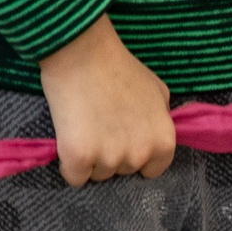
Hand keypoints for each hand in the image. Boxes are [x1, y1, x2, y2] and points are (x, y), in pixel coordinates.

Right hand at [38, 16, 175, 185]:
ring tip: (83, 127)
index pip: (152, 170)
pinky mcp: (79, 157)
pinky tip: (68, 141)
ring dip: (89, 159)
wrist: (83, 53)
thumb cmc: (120, 67)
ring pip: (98, 175)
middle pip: (123, 172)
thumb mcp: (157, 91)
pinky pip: (74, 177)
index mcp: (164, 142)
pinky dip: (68, 165)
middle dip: (111, 155)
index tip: (123, 141)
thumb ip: (161, 117)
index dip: (136, 157)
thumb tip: (155, 131)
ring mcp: (110, 158)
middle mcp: (140, 155)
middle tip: (99, 126)